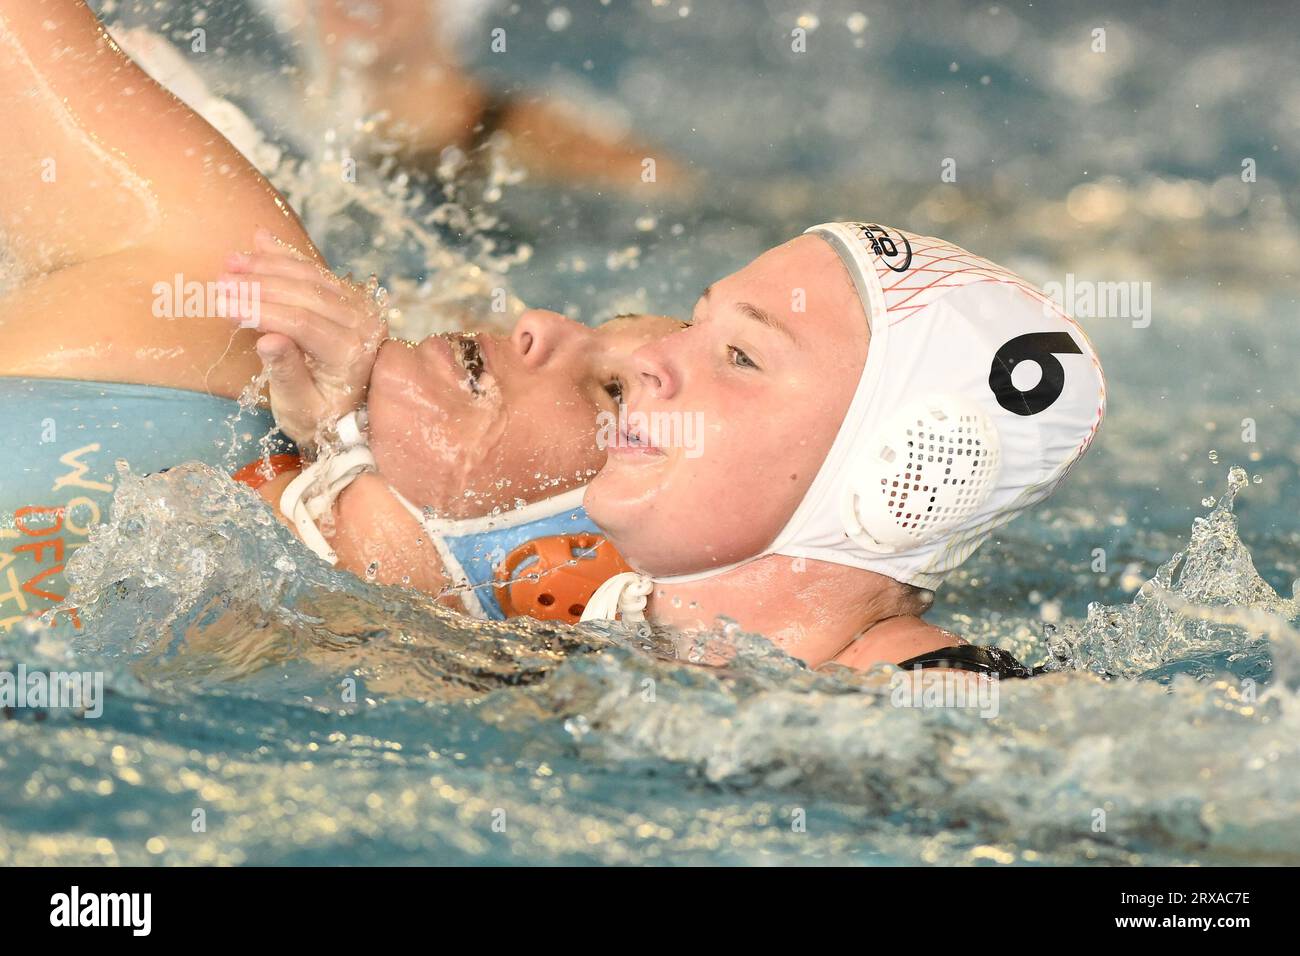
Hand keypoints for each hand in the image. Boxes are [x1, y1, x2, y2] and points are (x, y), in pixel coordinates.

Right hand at [220, 229, 386, 448]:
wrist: (354, 415)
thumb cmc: (321, 416)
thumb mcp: (300, 407)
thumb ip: (286, 373)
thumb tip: (267, 339)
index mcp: (351, 354)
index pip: (301, 322)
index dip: (261, 311)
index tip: (224, 306)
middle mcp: (362, 325)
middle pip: (305, 294)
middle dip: (259, 285)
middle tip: (220, 282)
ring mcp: (360, 308)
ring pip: (310, 276)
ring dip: (268, 266)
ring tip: (230, 262)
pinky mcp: (351, 298)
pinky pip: (317, 271)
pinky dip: (286, 257)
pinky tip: (258, 241)